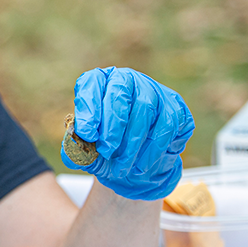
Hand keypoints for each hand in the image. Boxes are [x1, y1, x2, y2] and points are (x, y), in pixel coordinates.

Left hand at [62, 66, 194, 200]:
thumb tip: (71, 149)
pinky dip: (152, 149)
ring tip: (121, 166)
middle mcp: (127, 79)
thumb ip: (75, 150)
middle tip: (106, 151)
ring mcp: (154, 90)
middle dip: (113, 125)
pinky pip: (166, 125)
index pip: (92, 83)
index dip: (89, 107)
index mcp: (100, 83)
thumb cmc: (106, 151)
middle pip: (121, 92)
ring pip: (145, 110)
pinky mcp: (176, 107)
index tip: (86, 134)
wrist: (135, 165)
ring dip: (132, 143)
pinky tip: (140, 166)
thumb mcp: (86, 152)